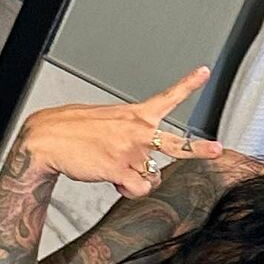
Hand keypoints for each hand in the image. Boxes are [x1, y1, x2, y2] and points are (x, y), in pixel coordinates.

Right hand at [20, 65, 224, 198]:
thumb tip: (145, 165)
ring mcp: (130, 150)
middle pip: (177, 144)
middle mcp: (137, 131)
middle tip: (218, 150)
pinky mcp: (119, 169)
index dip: (187, 85)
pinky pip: (139, 190)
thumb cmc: (74, 131)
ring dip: (139, 180)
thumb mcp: (107, 123)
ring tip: (117, 169)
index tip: (204, 72)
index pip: (166, 98)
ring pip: (153, 178)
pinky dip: (128, 191)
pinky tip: (113, 179)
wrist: (46, 139)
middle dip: (200, 149)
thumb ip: (132, 139)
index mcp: (134, 115)